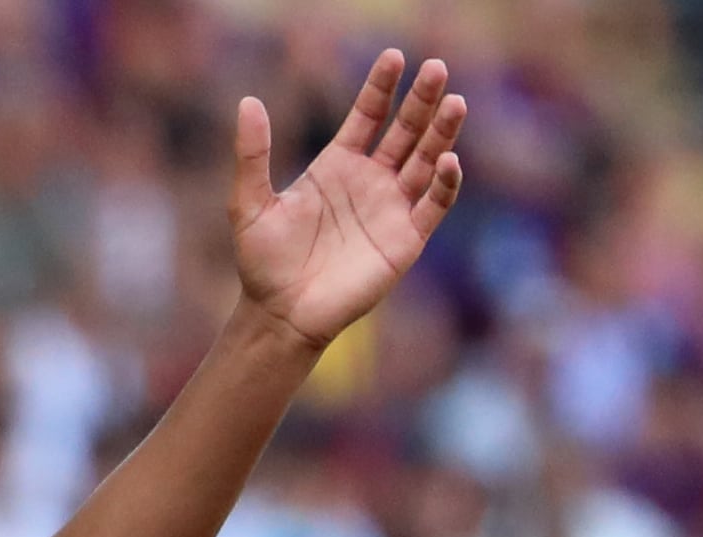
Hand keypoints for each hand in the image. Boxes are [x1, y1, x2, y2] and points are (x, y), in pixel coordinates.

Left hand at [233, 50, 465, 350]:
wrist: (280, 314)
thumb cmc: (263, 263)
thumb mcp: (250, 204)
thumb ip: (252, 155)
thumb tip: (248, 102)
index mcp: (337, 165)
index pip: (368, 115)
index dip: (381, 86)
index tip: (393, 55)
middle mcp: (371, 180)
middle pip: (405, 130)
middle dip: (422, 100)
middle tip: (436, 67)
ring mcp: (391, 208)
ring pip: (426, 159)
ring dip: (442, 131)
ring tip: (454, 100)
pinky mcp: (406, 239)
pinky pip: (434, 205)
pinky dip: (444, 183)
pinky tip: (446, 160)